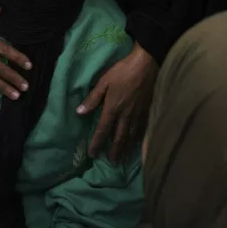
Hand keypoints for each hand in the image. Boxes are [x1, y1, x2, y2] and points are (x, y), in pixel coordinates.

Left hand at [80, 44, 157, 161]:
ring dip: (127, 148)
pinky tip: (138, 143)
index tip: (93, 154)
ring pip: (132, 135)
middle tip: (112, 162)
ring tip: (124, 158)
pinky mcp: (147, 110)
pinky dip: (139, 138)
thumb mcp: (104, 82)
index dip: (97, 143)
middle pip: (119, 137)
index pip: (103, 130)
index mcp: (113, 108)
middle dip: (115, 151)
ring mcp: (138, 114)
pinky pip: (142, 128)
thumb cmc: (122, 71)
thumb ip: (92, 98)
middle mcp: (125, 115)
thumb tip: (79, 112)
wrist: (146, 64)